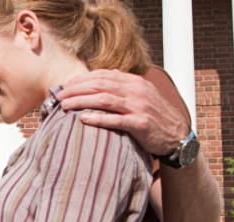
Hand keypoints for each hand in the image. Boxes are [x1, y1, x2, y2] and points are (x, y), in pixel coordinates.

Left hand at [57, 70, 189, 155]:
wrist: (176, 134)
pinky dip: (99, 119)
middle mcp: (136, 91)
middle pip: (100, 85)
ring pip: (104, 100)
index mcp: (134, 82)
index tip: (65, 86)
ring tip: (64, 105)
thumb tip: (106, 76)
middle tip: (58, 96)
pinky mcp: (140, 124)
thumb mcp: (140, 95)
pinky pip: (116, 120)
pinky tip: (83, 119)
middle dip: (76, 89)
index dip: (81, 79)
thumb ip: (123, 86)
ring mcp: (139, 107)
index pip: (102, 75)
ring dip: (82, 101)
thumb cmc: (153, 116)